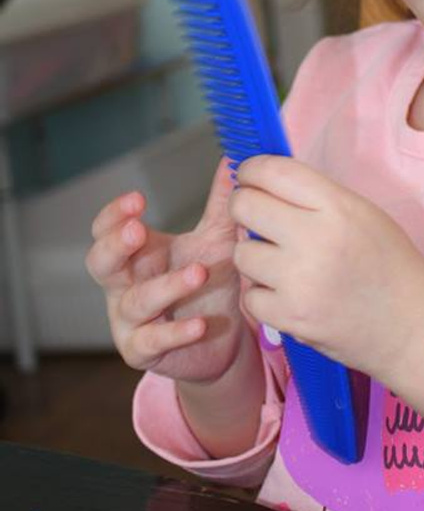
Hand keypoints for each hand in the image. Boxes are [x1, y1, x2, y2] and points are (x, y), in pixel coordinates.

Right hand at [86, 157, 244, 384]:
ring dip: (165, 286)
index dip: (114, 214)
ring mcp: (131, 320)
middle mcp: (126, 284)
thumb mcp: (216, 240)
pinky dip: (175, 333)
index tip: (137, 199)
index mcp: (138, 252)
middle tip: (138, 229)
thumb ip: (221, 204)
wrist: (224, 339)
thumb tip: (234, 160)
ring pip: (134, 302)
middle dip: (116, 245)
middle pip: (101, 262)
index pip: (107, 229)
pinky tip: (199, 324)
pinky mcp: (144, 350)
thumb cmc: (210, 285)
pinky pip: (152, 341)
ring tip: (198, 273)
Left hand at [231, 156, 423, 379]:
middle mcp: (315, 240)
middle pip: (244, 207)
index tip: (250, 177)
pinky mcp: (291, 318)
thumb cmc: (390, 264)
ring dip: (256, 255)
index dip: (251, 170)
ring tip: (282, 263)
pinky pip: (250, 297)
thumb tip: (264, 181)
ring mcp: (300, 282)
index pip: (271, 171)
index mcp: (337, 206)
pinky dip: (265, 296)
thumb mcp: (362, 212)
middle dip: (245, 208)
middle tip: (259, 218)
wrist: (412, 325)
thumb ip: (315, 196)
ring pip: (242, 253)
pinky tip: (288, 294)